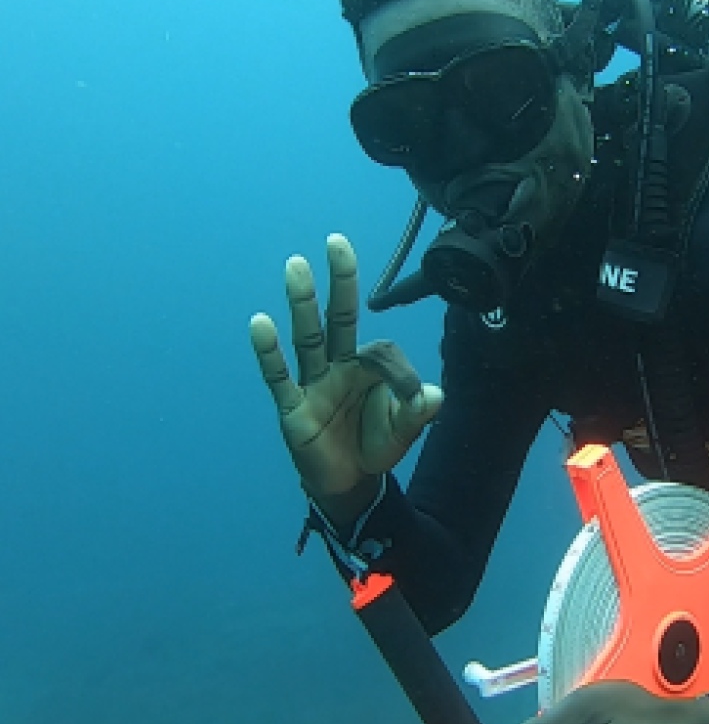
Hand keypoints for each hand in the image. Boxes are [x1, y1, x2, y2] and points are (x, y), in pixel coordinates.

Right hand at [249, 234, 442, 508]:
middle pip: (339, 317)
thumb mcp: (404, 430)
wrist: (350, 481)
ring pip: (308, 337)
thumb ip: (417, 411)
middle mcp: (339, 365)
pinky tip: (260, 323)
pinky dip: (269, 351)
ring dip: (303, 303)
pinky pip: (279, 375)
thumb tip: (434, 394)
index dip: (398, 371)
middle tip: (336, 241)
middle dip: (340, 281)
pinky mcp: (293, 407)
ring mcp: (314, 383)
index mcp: (367, 366)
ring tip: (296, 266)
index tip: (414, 398)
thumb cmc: (375, 444)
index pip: (381, 350)